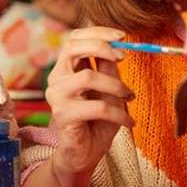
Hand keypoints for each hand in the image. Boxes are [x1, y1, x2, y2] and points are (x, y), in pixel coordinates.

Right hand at [44, 27, 134, 176]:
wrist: (85, 155)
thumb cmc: (97, 122)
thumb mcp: (109, 91)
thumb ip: (109, 70)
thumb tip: (119, 46)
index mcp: (66, 69)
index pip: (73, 39)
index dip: (96, 32)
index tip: (121, 36)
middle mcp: (57, 79)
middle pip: (72, 48)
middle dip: (101, 47)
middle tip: (123, 58)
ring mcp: (56, 97)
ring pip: (87, 77)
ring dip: (116, 86)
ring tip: (129, 98)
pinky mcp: (63, 116)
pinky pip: (96, 107)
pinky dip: (119, 113)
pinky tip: (128, 121)